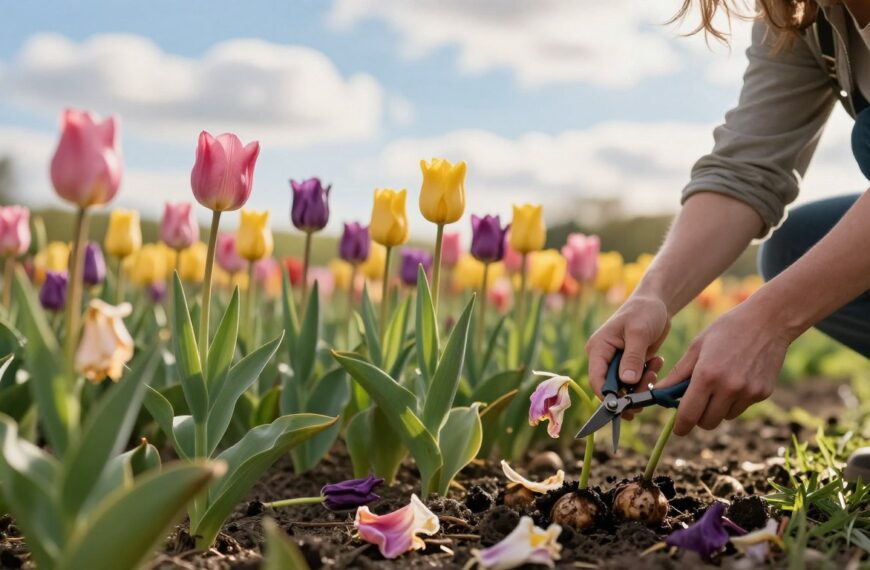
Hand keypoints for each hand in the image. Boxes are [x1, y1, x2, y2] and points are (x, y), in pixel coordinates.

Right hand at [586, 294, 670, 418]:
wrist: (656, 304)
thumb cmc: (644, 312)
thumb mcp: (639, 333)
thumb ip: (633, 357)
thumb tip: (627, 382)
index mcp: (598, 349)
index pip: (596, 379)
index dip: (608, 395)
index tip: (627, 404)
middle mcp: (604, 359)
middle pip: (612, 389)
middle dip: (631, 391)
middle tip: (650, 383)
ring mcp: (617, 364)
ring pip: (625, 389)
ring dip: (643, 385)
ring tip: (655, 367)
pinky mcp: (630, 367)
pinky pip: (636, 383)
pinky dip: (648, 379)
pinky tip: (656, 362)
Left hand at [655, 301, 789, 434]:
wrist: (768, 321)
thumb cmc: (726, 330)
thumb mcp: (697, 347)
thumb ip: (678, 374)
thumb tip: (659, 393)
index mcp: (707, 375)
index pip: (689, 415)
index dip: (681, 426)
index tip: (678, 429)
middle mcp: (728, 388)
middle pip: (707, 422)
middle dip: (698, 417)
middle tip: (696, 403)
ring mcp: (748, 392)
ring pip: (725, 417)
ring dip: (717, 409)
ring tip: (718, 385)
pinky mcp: (763, 394)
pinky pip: (741, 408)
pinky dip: (734, 401)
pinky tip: (736, 379)